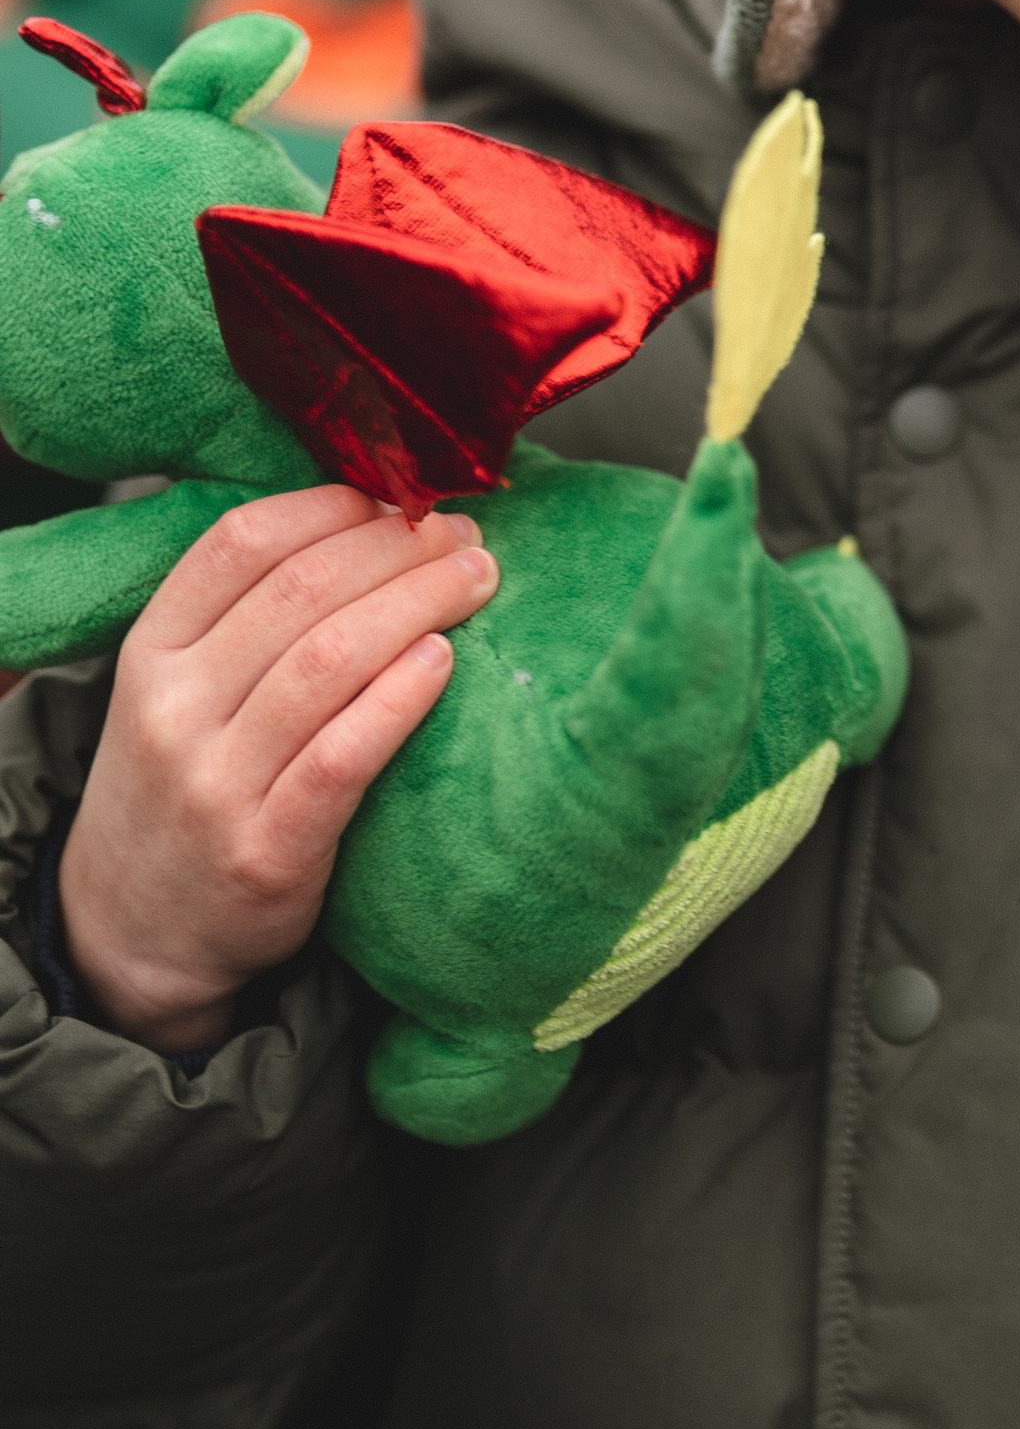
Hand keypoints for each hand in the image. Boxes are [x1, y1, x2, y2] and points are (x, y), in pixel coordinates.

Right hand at [59, 488, 494, 1051]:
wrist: (133, 933)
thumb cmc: (186, 783)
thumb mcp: (179, 689)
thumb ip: (249, 613)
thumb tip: (375, 519)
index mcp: (152, 653)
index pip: (241, 542)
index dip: (335, 505)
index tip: (402, 496)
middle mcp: (174, 709)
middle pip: (303, 591)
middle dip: (399, 548)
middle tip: (465, 533)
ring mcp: (215, 783)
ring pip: (330, 660)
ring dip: (420, 602)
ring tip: (478, 577)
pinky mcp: (266, 851)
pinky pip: (343, 757)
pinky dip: (400, 699)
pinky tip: (445, 660)